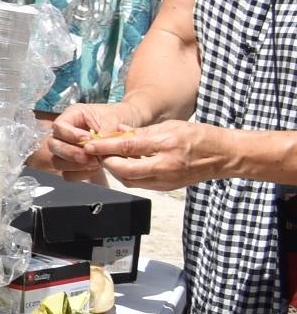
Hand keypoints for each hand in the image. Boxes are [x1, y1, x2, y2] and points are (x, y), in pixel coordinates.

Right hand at [39, 100, 131, 176]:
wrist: (129, 123)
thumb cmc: (119, 117)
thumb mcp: (113, 120)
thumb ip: (104, 134)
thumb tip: (98, 149)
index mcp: (72, 116)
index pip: (59, 126)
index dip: (70, 135)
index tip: (88, 139)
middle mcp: (66, 132)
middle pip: (53, 145)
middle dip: (70, 153)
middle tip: (90, 157)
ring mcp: (68, 147)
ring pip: (56, 160)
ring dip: (74, 165)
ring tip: (96, 163)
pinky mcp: (74, 162)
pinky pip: (67, 173)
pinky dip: (79, 174)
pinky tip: (94, 169)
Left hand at [83, 120, 231, 191]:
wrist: (225, 156)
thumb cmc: (200, 138)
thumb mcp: (171, 125)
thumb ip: (142, 130)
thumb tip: (117, 130)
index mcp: (166, 144)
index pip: (128, 147)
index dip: (105, 147)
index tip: (89, 145)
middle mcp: (165, 165)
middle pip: (124, 169)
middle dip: (107, 162)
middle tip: (99, 154)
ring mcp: (166, 179)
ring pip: (129, 180)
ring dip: (116, 170)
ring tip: (111, 159)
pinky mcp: (167, 188)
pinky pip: (140, 184)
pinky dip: (129, 176)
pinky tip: (127, 166)